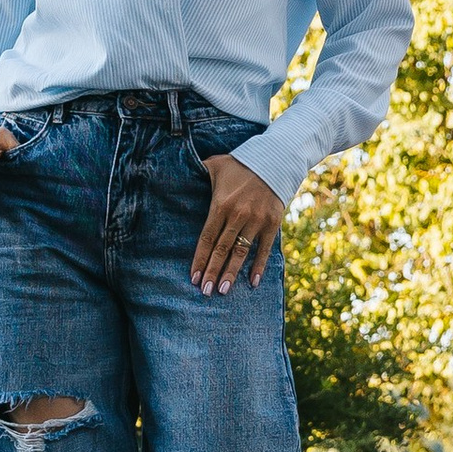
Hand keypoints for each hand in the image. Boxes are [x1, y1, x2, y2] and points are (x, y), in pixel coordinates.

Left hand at [191, 156, 284, 294]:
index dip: (199, 259)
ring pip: (241, 252)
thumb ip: (197, 171)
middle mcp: (238, 215)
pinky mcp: (272, 223)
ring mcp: (256, 221)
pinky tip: (253, 283)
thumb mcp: (215, 164)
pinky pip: (264, 249)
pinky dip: (259, 266)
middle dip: (212, 272)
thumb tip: (177, 171)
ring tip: (223, 290)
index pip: (207, 238)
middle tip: (205, 291)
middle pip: (221, 250)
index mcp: (221, 205)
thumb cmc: (240, 163)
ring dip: (231, 273)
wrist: (275, 160)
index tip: (193, 277)